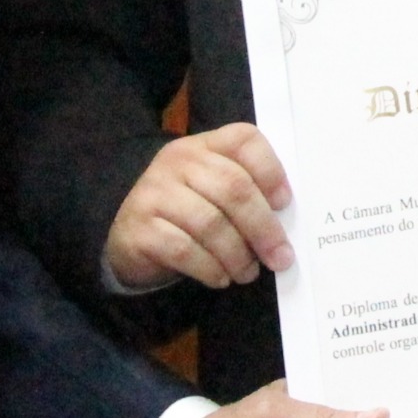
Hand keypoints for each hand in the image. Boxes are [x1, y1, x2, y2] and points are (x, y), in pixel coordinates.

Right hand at [107, 126, 292, 291]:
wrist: (131, 238)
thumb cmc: (187, 216)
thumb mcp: (215, 195)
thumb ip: (246, 197)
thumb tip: (284, 231)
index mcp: (204, 146)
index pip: (244, 140)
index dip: (271, 170)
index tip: (285, 204)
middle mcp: (177, 161)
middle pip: (233, 187)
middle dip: (263, 228)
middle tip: (279, 258)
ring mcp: (154, 192)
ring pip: (210, 223)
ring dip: (237, 255)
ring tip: (248, 273)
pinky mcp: (140, 228)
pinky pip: (183, 250)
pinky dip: (209, 268)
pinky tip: (220, 277)